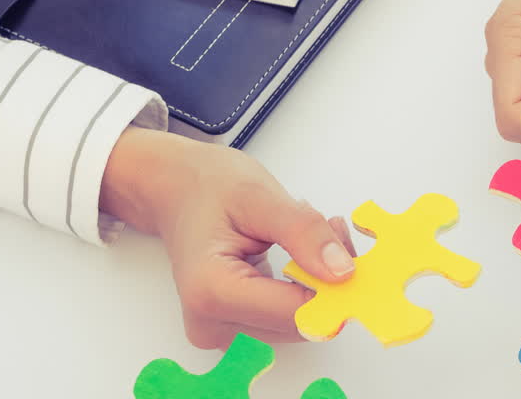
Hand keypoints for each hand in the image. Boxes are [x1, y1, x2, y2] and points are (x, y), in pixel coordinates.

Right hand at [101, 128, 355, 348]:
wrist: (174, 190)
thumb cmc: (205, 187)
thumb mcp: (259, 196)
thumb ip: (302, 233)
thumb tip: (343, 272)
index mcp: (211, 291)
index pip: (296, 313)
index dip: (334, 286)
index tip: (346, 245)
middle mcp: (211, 324)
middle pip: (300, 322)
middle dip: (327, 279)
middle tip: (329, 227)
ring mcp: (222, 333)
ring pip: (299, 323)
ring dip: (319, 283)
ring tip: (309, 232)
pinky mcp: (234, 330)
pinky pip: (287, 319)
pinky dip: (305, 288)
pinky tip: (299, 253)